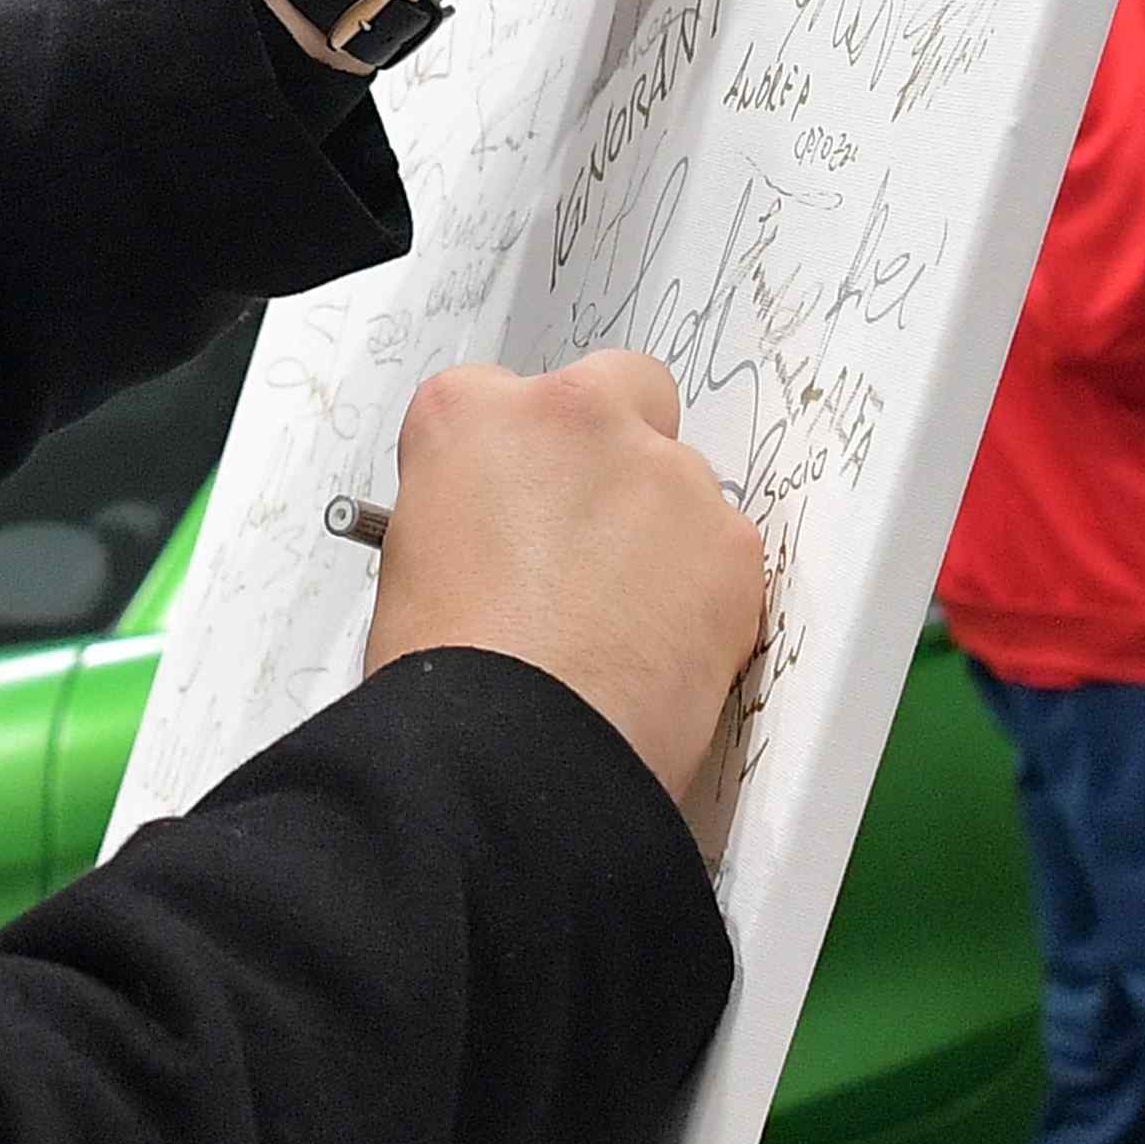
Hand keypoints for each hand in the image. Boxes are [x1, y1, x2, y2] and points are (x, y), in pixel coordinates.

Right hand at [365, 349, 767, 820]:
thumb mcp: (413, 565)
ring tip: (622, 626)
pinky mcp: (731, 541)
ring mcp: (663, 472)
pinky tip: (659, 652)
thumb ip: (470, 515)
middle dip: (617, 449)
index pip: (503, 397)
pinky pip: (728, 551)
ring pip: (683, 479)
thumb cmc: (451, 679)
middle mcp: (573, 418)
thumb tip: (499, 542)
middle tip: (592, 536)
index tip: (521, 504)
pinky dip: (707, 594)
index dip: (519, 461)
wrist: (515, 752)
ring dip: (664, 533)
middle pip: (622, 391)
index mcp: (472, 416)